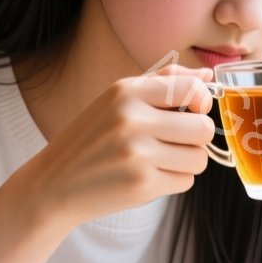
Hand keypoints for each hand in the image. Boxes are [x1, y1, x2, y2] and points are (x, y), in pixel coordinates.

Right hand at [16, 64, 216, 227]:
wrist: (54, 183)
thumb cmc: (91, 139)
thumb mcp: (117, 100)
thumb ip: (162, 83)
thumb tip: (207, 77)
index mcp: (127, 92)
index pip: (192, 89)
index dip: (203, 102)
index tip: (194, 111)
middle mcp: (132, 119)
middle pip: (203, 128)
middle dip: (196, 139)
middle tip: (175, 142)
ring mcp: (137, 154)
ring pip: (199, 158)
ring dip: (187, 162)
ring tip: (160, 160)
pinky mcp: (142, 185)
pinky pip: (185, 181)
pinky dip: (173, 181)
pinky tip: (148, 176)